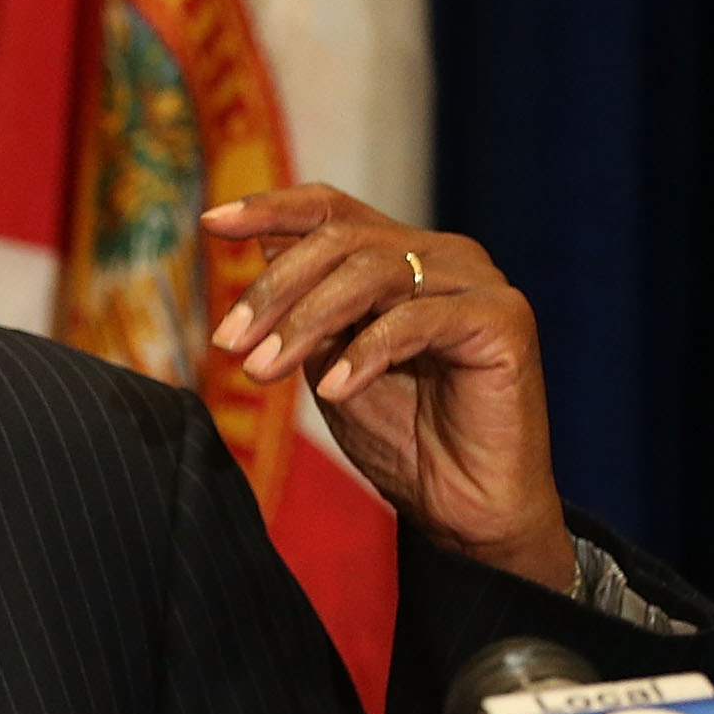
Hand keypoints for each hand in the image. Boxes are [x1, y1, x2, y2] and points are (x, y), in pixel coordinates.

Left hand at [205, 185, 571, 589]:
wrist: (464, 506)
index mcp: (401, 256)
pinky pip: (418, 319)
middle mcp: (442, 256)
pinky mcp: (504, 319)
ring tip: (264, 371)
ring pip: (373, 272)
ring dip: (306, 320)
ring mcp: (477, 282)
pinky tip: (332, 389)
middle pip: (341, 240)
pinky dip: (365, 352)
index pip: (331, 210)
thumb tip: (259, 249)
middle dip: (274, 290)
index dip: (271, 208)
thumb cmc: (400, 436)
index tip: (210, 224)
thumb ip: (304, 307)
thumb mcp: (329, 360)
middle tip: (228, 343)